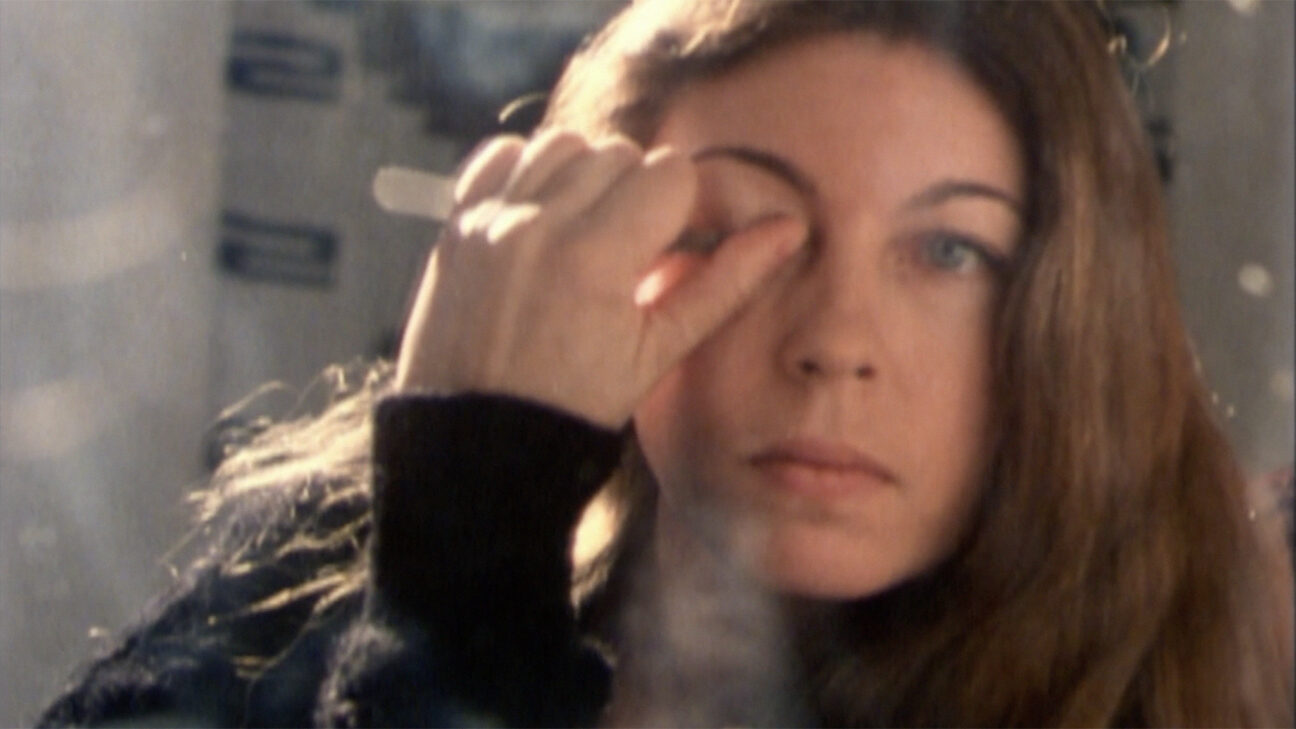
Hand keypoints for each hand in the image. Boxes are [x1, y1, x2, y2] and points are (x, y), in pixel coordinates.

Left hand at [394, 129, 805, 428]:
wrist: (480, 440)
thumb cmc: (577, 405)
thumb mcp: (660, 350)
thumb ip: (725, 283)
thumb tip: (788, 230)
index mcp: (596, 257)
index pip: (669, 174)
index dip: (690, 206)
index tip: (682, 243)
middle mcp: (538, 225)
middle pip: (620, 153)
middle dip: (640, 193)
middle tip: (636, 249)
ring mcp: (491, 221)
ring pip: (563, 144)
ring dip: (587, 174)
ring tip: (590, 231)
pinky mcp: (456, 224)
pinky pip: (502, 155)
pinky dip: (529, 170)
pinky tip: (543, 216)